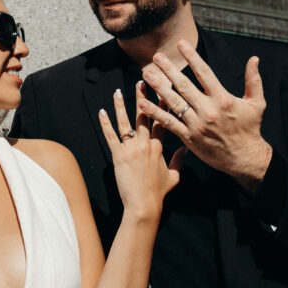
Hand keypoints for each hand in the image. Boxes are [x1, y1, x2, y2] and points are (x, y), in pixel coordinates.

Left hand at [99, 82, 183, 216]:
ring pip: (126, 122)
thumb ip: (179, 161)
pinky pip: (111, 136)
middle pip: (144, 116)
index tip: (163, 90)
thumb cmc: (158, 193)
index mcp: (160, 148)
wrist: (144, 205)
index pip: (162, 121)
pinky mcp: (118, 156)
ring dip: (120, 105)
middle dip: (143, 97)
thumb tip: (186, 149)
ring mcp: (132, 149)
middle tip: (142, 81)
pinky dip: (105, 123)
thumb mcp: (174, 177)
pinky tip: (101, 112)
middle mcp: (146, 144)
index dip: (162, 105)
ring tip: (118, 91)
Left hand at [139, 40, 271, 192]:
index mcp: (223, 99)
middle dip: (168, 69)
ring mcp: (196, 124)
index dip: (191, 57)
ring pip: (173, 102)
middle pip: (184, 86)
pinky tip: (143, 102)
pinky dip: (155, 113)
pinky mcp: (189, 137)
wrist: (244, 158)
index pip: (204, 73)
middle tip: (156, 56)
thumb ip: (254, 80)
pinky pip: (169, 123)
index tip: (180, 44)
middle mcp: (208, 110)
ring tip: (146, 74)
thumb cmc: (250, 129)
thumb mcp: (257, 103)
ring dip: (158, 87)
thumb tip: (254, 59)